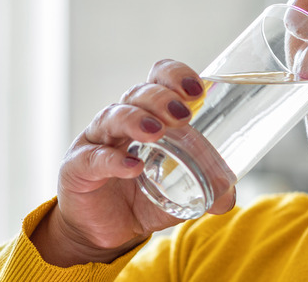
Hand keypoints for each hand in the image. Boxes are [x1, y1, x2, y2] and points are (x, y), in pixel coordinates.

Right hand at [30, 60, 236, 265]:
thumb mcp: (182, 193)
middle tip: (183, 115)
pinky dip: (113, 160)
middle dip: (162, 98)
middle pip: (139, 94)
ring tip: (157, 132)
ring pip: (113, 116)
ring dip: (137, 120)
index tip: (197, 90)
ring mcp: (98, 141)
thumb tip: (229, 197)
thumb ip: (208, 191)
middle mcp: (122, 120)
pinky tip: (132, 167)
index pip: (159, 79)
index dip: (176, 76)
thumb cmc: (143, 197)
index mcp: (150, 114)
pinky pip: (93, 158)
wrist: (106, 231)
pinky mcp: (78, 167)